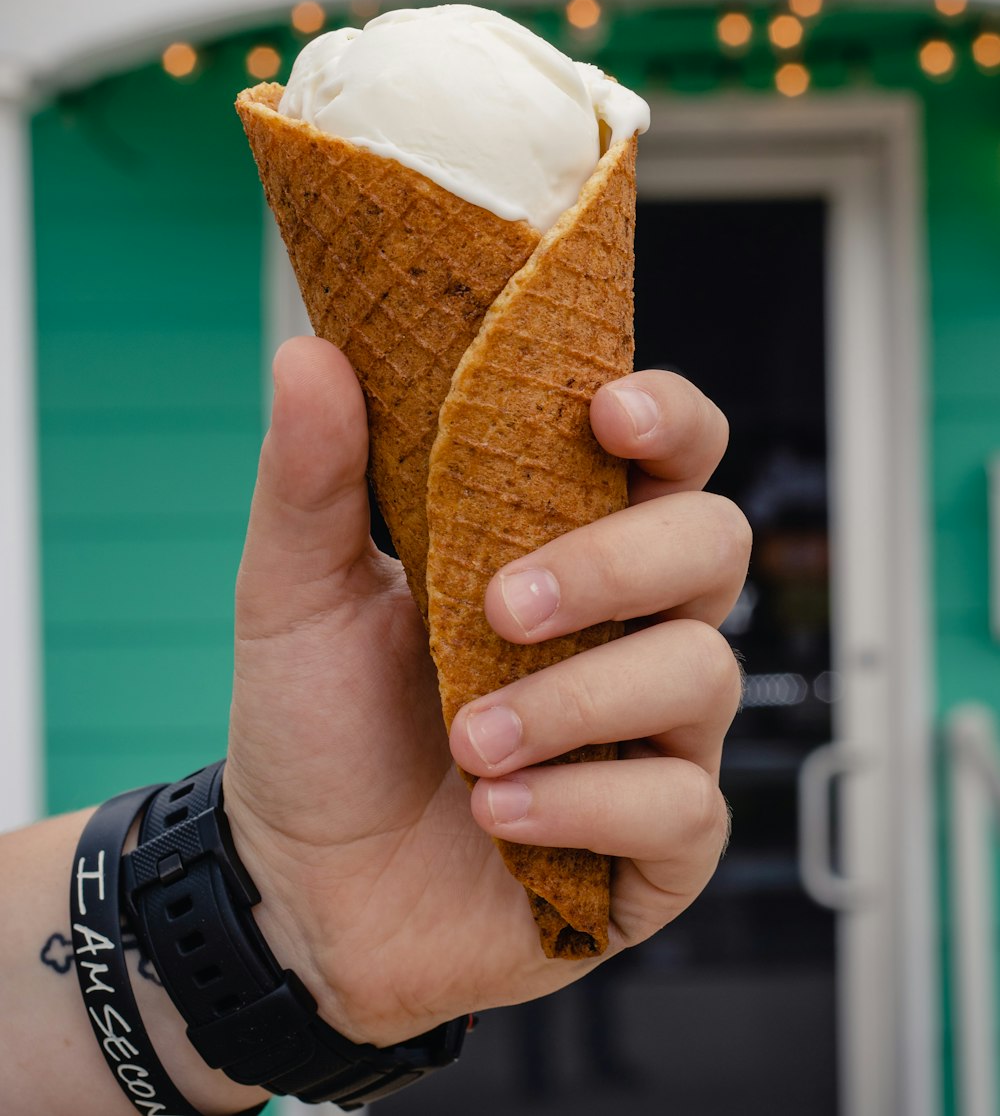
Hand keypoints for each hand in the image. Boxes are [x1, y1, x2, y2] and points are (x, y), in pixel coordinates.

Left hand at [223, 337, 748, 1047]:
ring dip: (576, 702)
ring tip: (468, 742)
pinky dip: (585, 804)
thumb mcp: (296, 596)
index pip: (670, 450)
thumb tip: (309, 351)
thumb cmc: (318, 727)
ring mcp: (654, 733)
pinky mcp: (659, 843)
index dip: (667, 416)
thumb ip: (311, 478)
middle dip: (617, 565)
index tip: (605, 414)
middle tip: (502, 607)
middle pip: (715, 542)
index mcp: (563, 542)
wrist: (298, 893)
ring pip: (704, 672)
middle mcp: (629, 627)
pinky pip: (685, 807)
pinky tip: (498, 814)